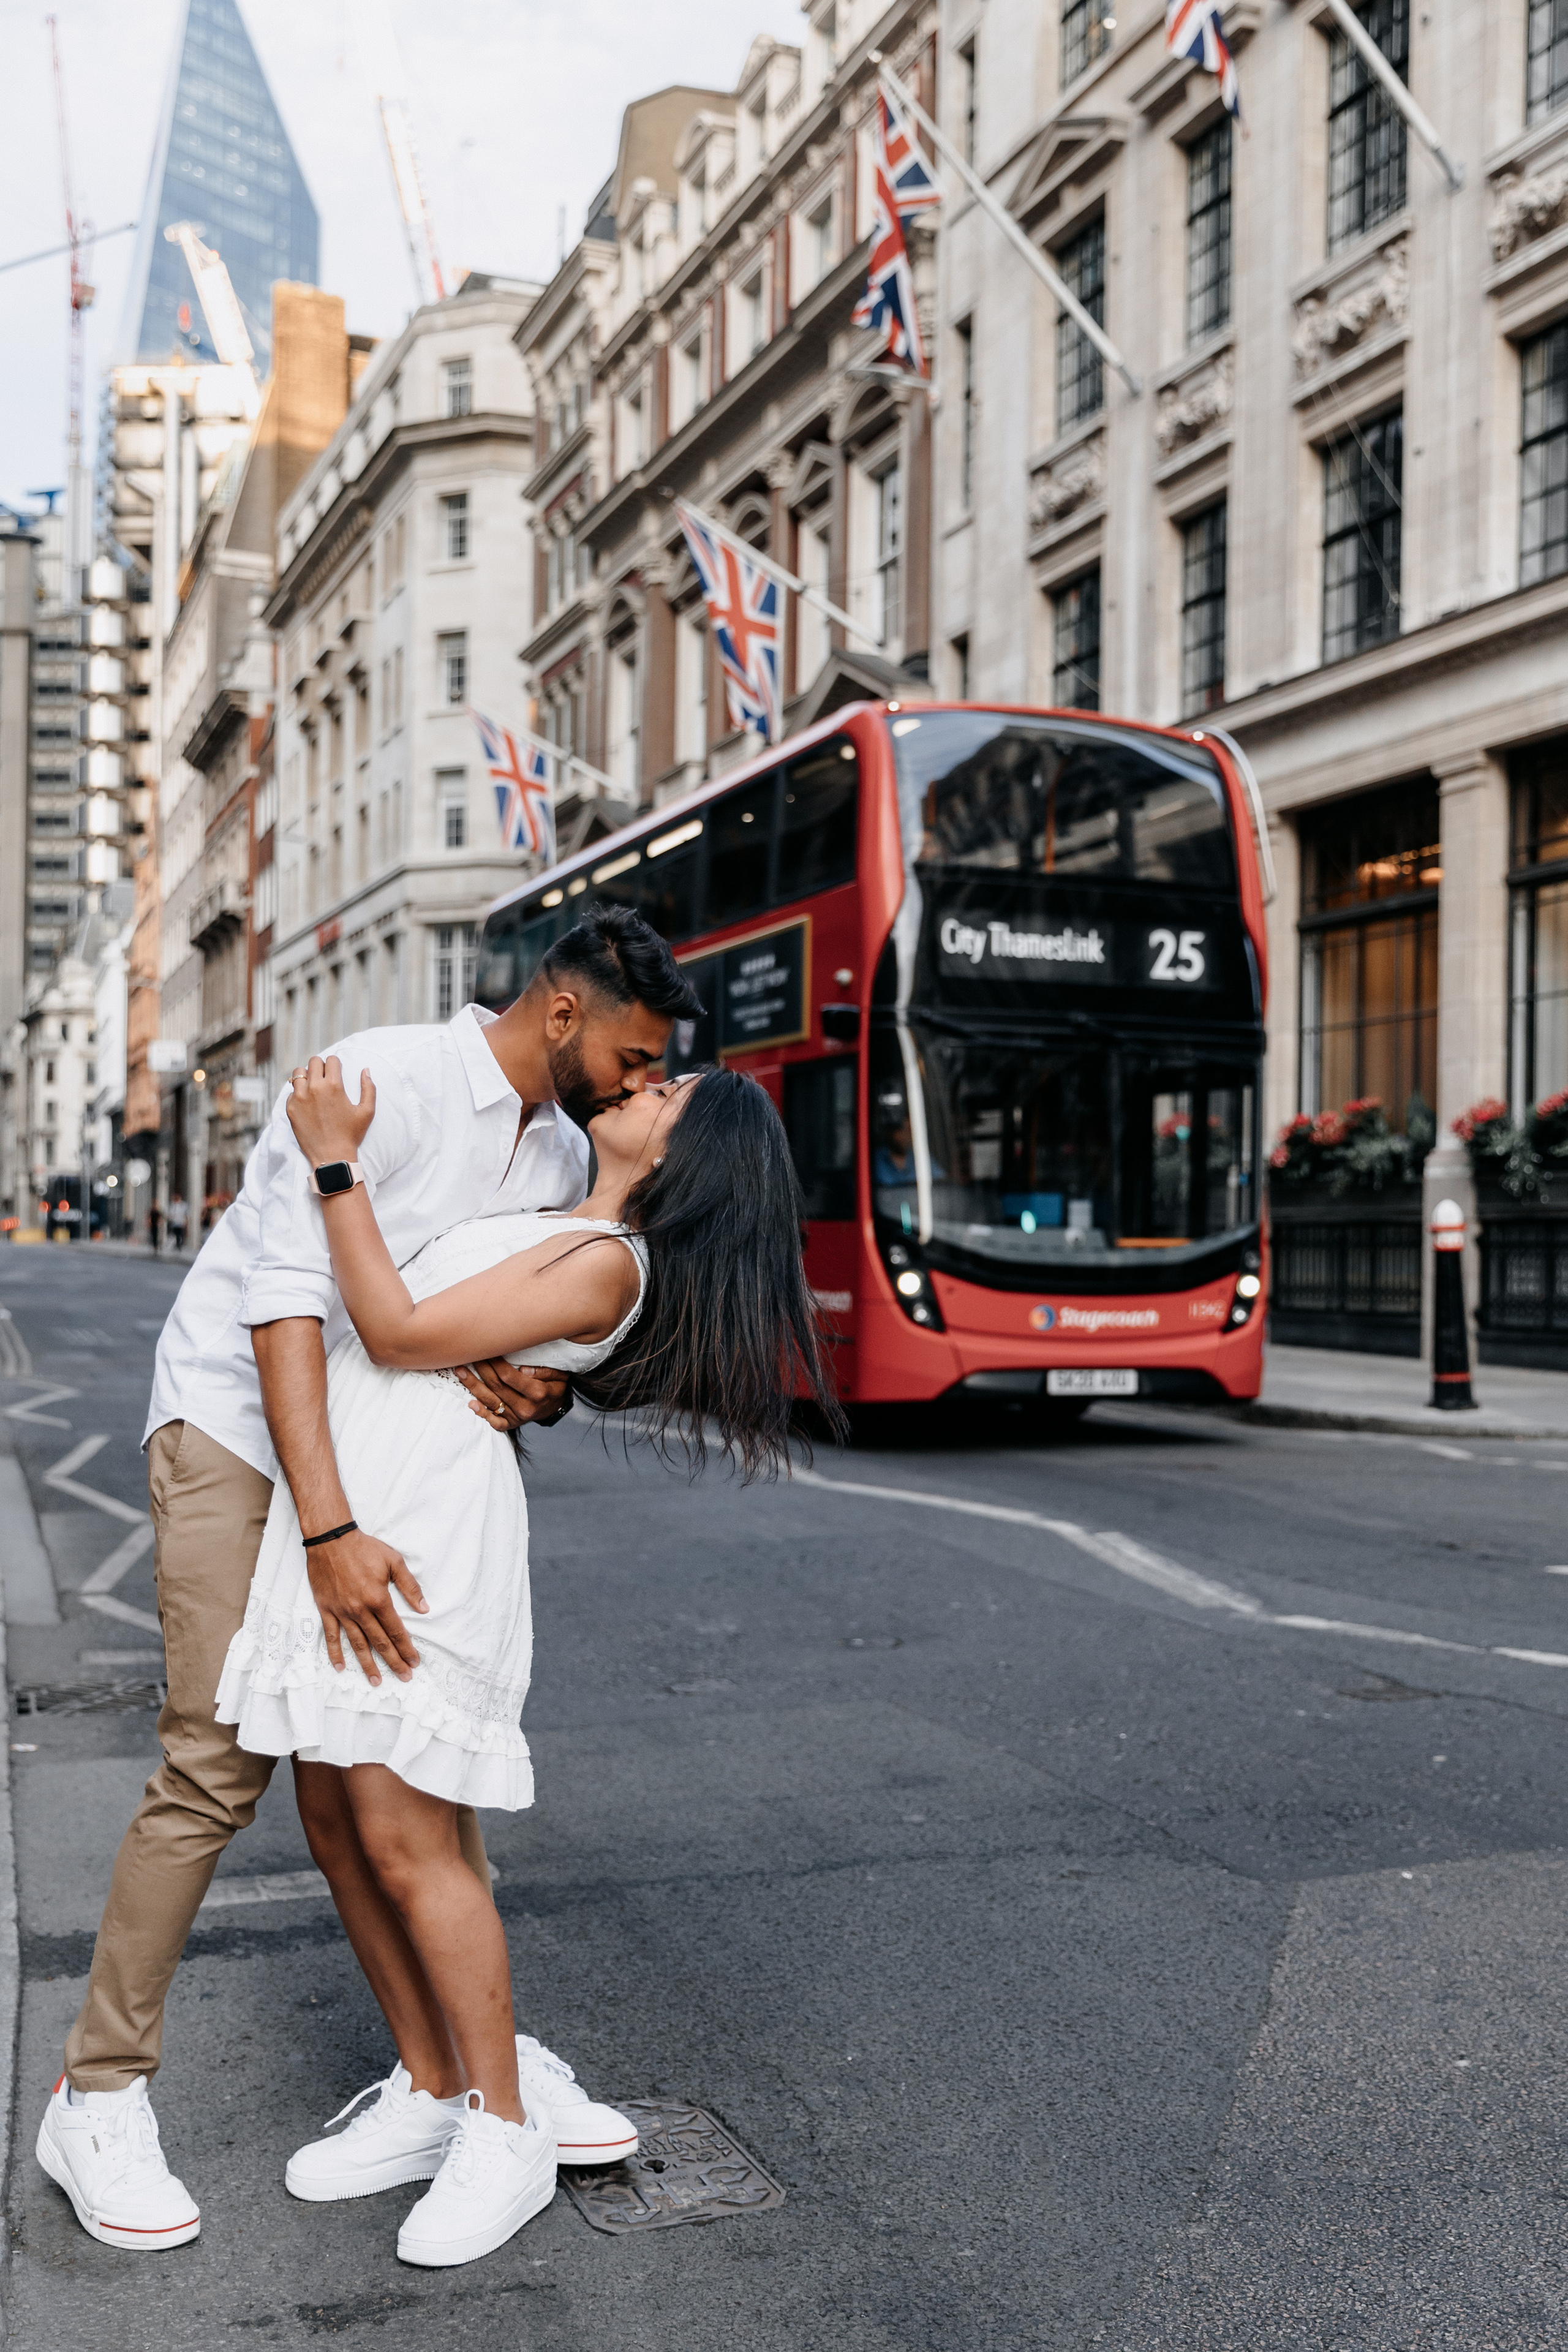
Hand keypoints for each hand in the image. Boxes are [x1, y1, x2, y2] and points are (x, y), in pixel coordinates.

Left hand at [287, 1055, 375, 1168]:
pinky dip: (299, 1093)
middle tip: (325, 1077)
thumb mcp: (367, 1112)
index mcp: (334, 1086)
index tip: (337, 1071)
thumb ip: (369, 1088)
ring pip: (298, 1073)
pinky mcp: (290, 1108)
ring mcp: (299, 1098)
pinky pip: (292, 1092)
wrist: (331, 1157)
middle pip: (313, 1062)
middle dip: (321, 1066)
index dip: (336, 1064)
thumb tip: (365, 1070)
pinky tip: (308, 1102)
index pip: (331, 1060)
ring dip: (307, 1076)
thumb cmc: (351, 1135)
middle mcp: (314, 1088)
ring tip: (313, 1085)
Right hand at [305, 1527, 427, 1684]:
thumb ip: (409, 1587)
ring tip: (377, 1681)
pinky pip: (331, 1636)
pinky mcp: (326, 1609)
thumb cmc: (364, 1548)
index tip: (415, 1662)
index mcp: (378, 1599)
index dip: (406, 1648)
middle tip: (404, 1677)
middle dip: (393, 1662)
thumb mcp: (394, 1561)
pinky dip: (335, 1653)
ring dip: (367, 1664)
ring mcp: (342, 1612)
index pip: (395, 1630)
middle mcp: (360, 1610)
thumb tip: (424, 1609)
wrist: (331, 1539)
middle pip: (379, 1642)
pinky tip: (341, 1667)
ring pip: (357, 1644)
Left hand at [454, 1360, 571, 1432]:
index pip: (509, 1376)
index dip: (494, 1362)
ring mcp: (517, 1418)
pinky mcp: (511, 1425)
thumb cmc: (555, 1385)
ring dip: (473, 1386)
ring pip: (490, 1401)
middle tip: (468, 1354)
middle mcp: (525, 1408)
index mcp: (538, 1393)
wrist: (556, 1407)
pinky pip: (494, 1422)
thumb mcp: (558, 1374)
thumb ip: (544, 1371)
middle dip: (481, 1369)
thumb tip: (524, 1369)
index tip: (485, 1349)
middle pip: (496, 1387)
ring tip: (460, 1371)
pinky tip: (470, 1404)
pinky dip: (482, 1414)